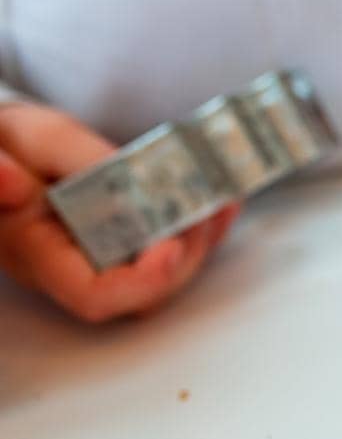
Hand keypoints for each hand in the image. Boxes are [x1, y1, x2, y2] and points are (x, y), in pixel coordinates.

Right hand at [0, 103, 236, 322]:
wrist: (12, 149)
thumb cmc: (13, 148)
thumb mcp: (25, 143)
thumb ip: (17, 163)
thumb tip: (8, 183)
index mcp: (36, 252)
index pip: (93, 295)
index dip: (141, 281)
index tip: (172, 246)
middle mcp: (73, 269)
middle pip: (143, 293)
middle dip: (185, 254)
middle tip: (205, 208)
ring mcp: (103, 263)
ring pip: (163, 278)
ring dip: (200, 241)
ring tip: (220, 200)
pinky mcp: (126, 248)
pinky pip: (170, 252)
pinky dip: (200, 228)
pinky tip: (222, 202)